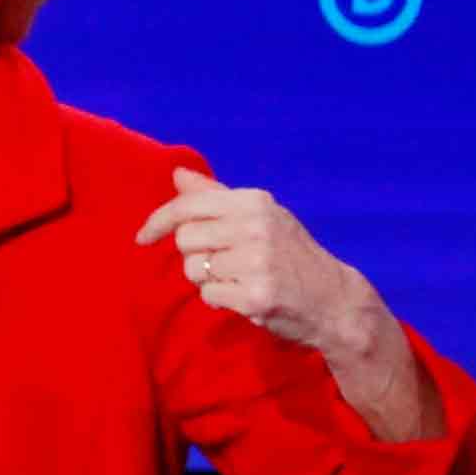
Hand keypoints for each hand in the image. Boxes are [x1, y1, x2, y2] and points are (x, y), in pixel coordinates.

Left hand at [137, 164, 438, 438]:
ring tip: (240, 278)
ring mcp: (256, 261)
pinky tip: (245, 296)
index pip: (186, 206)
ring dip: (208, 279)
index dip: (156, 222)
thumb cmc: (289, 253)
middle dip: (196, 254)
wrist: (333, 297)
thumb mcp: (259, 215)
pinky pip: (208, 296)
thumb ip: (215, 196)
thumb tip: (177, 174)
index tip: (142, 237)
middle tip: (225, 261)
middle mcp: (255, 226)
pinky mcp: (255, 295)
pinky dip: (219, 300)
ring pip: (193, 270)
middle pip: (184, 240)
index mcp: (254, 202)